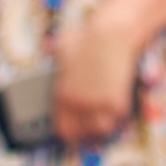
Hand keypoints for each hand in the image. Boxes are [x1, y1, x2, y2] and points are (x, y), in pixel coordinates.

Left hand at [52, 0, 142, 146]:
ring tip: (102, 121)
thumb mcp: (62, 47)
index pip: (62, 126)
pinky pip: (116, 118)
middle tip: (89, 128)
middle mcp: (78, 103)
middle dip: (84, 131)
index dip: (68, 130)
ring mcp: (98, 104)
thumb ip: (56, 57)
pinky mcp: (117, 102)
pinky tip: (115, 110)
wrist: (110, 34)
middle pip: (80, 131)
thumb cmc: (86, 37)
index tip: (73, 129)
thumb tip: (48, 49)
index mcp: (62, 94)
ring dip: (101, 125)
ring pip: (100, 128)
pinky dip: (116, 115)